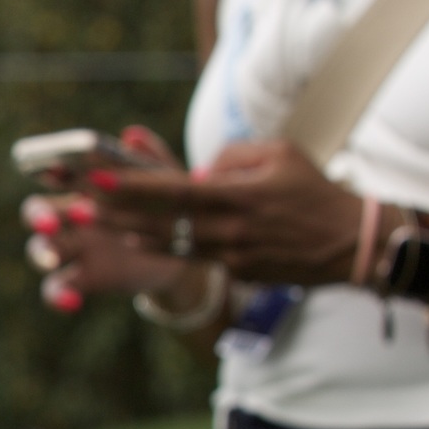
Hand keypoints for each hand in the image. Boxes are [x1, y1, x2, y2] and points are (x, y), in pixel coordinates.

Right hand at [21, 127, 188, 312]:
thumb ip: (152, 157)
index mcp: (85, 185)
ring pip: (40, 249)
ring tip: (51, 260)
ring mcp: (74, 248)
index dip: (44, 170)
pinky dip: (57, 296)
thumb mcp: (168, 179)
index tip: (48, 171)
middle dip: (38, 215)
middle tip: (48, 222)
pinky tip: (71, 302)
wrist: (186, 248)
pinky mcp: (83, 278)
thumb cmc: (169, 203)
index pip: (54, 174)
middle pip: (37, 211)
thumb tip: (133, 135)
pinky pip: (56, 288)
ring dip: (41, 252)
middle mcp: (71, 215)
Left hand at [90, 138, 362, 286]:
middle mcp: (231, 230)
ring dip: (131, 235)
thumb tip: (195, 173)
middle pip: (160, 224)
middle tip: (77, 206)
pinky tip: (137, 240)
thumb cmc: (315, 191)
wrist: (352, 243)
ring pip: (171, 246)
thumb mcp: (280, 154)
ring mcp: (233, 257)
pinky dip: (166, 249)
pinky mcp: (239, 273)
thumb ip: (231, 156)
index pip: (173, 192)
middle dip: (115, 215)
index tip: (96, 178)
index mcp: (239, 197)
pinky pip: (196, 257)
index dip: (131, 186)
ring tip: (96, 222)